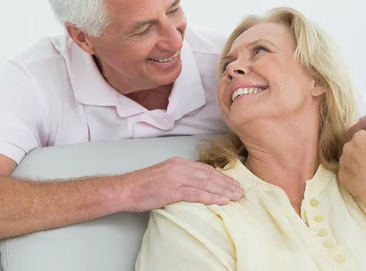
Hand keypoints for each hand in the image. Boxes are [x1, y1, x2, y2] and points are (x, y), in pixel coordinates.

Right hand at [118, 157, 243, 211]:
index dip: (221, 177)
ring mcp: (175, 177)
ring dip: (223, 191)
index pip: (205, 169)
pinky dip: (210, 197)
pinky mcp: (171, 190)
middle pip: (209, 175)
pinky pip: (195, 194)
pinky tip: (221, 201)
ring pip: (205, 183)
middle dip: (226, 184)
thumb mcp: (164, 176)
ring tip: (235, 197)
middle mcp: (178, 167)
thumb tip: (196, 186)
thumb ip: (180, 178)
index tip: (233, 184)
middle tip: (240, 191)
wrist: (125, 189)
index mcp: (178, 162)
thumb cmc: (142, 186)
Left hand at [338, 130, 365, 206]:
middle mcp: (347, 147)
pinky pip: (348, 172)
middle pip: (356, 147)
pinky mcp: (342, 175)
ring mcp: (343, 161)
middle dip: (364, 152)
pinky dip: (355, 174)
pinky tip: (365, 179)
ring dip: (359, 163)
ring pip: (351, 159)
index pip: (365, 136)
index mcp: (359, 137)